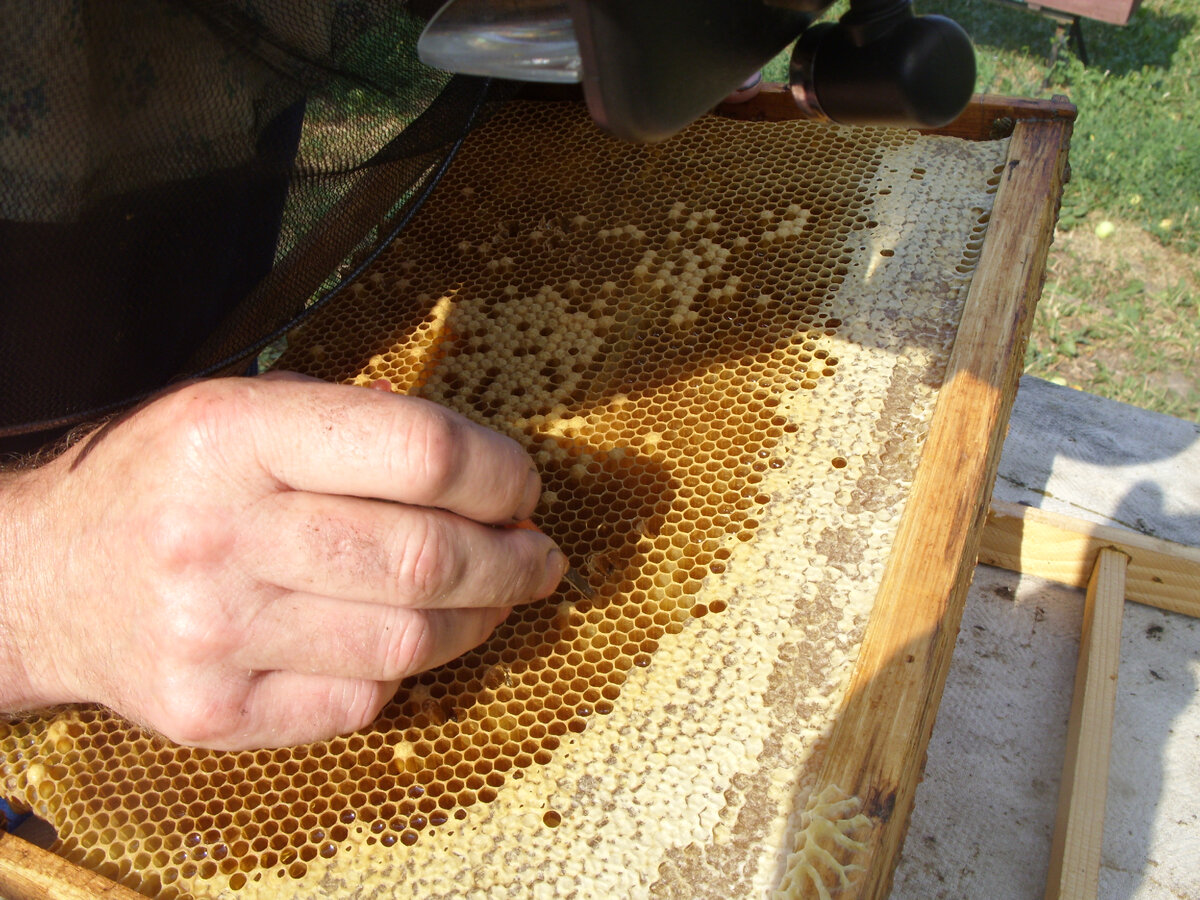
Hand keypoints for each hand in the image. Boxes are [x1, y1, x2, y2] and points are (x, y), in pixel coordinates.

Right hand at [0, 373, 564, 749]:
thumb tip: (482, 471)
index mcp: (232, 435)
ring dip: (484, 617)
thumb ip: (354, 424)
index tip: (522, 487)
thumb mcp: (239, 409)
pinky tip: (411, 637)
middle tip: (540, 553)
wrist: (45, 578)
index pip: (420, 451)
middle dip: (515, 557)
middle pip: (428, 556)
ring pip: (411, 639)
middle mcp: (219, 535)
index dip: (500, 472)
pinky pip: (363, 697)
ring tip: (500, 595)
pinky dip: (408, 666)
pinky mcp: (217, 713)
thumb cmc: (165, 481)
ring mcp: (215, 635)